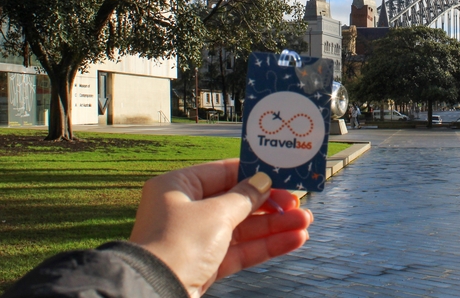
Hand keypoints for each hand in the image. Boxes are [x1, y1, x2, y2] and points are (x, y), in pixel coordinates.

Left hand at [129, 159, 311, 297]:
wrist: (155, 292)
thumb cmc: (178, 245)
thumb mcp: (215, 214)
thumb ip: (243, 197)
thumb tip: (261, 182)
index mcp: (178, 187)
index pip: (223, 173)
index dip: (254, 174)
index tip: (282, 176)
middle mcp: (185, 210)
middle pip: (237, 202)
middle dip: (271, 205)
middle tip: (299, 204)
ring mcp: (196, 239)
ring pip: (243, 228)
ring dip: (274, 226)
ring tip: (305, 224)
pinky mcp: (205, 264)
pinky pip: (241, 250)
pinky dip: (265, 246)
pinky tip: (293, 241)